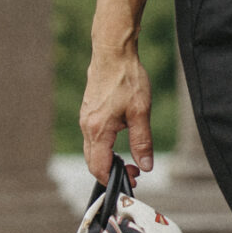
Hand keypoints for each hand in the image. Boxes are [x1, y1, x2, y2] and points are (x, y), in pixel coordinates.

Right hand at [79, 38, 153, 182]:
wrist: (113, 53)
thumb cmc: (127, 79)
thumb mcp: (140, 112)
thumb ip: (142, 142)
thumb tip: (146, 166)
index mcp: (98, 130)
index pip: (99, 167)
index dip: (114, 179)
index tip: (133, 179)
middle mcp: (87, 127)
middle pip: (92, 162)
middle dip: (111, 172)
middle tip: (134, 171)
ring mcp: (85, 119)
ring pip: (92, 151)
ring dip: (107, 160)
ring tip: (129, 159)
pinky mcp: (88, 112)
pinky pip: (92, 138)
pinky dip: (103, 148)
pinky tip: (119, 142)